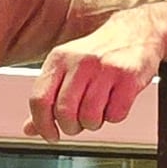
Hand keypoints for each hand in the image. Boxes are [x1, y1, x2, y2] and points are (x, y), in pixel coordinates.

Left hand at [28, 18, 161, 139]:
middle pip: (64, 112)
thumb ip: (48, 98)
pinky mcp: (128, 78)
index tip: (51, 135)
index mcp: (59, 59)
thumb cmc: (99, 53)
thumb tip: (30, 129)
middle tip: (78, 125)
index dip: (43, 125)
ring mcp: (105, 69)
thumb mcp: (66, 68)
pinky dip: (114, 117)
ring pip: (90, 117)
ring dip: (93, 123)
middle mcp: (80, 62)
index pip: (39, 99)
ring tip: (98, 111)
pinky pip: (115, 115)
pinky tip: (114, 103)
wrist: (136, 32)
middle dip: (71, 127)